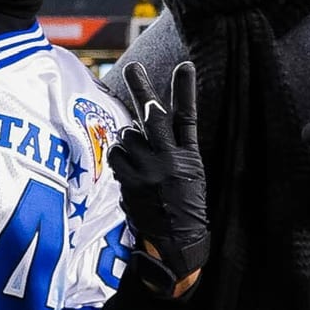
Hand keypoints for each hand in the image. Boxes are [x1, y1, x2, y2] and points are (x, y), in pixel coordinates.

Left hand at [108, 62, 207, 297]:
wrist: (178, 244)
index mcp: (190, 157)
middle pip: (153, 117)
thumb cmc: (186, 207)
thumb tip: (146, 122)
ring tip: (139, 156)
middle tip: (133, 67)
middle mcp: (169, 161)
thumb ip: (175, 148)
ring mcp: (148, 172)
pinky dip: (119, 156)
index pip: (188, 117)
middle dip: (142, 89)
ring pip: (128, 137)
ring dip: (129, 140)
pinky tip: (129, 168)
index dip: (185, 90)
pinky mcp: (130, 183)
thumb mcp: (192, 174)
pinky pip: (116, 157)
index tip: (185, 65)